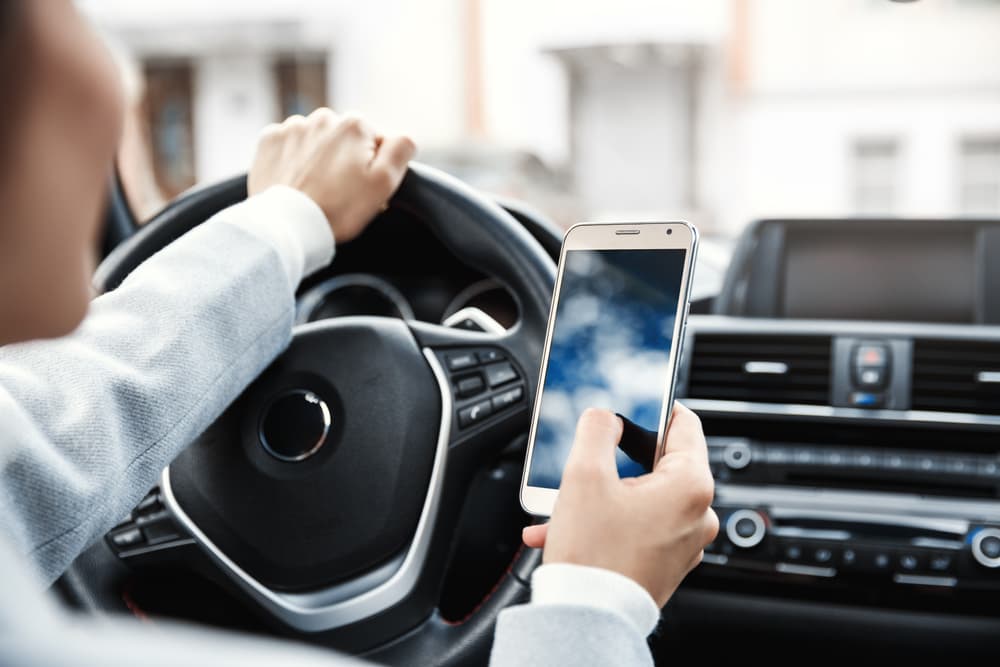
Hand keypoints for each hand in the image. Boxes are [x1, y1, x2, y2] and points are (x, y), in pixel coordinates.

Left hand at [248, 108, 415, 242]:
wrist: (288, 226)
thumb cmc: (338, 209)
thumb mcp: (384, 183)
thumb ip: (401, 151)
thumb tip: (404, 137)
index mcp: (356, 125)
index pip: (376, 142)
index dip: (372, 167)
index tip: (361, 188)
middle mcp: (324, 117)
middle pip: (345, 139)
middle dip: (345, 159)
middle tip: (339, 192)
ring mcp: (293, 127)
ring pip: (317, 140)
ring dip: (319, 158)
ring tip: (316, 188)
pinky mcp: (270, 140)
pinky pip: (289, 144)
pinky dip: (293, 159)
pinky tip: (296, 181)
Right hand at [523, 404, 717, 606]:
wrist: (587, 617)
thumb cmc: (593, 555)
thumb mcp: (584, 475)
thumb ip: (597, 430)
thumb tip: (605, 414)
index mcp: (691, 485)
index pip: (684, 423)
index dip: (655, 405)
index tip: (633, 400)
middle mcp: (697, 513)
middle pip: (660, 461)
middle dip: (617, 457)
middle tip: (588, 455)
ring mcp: (684, 541)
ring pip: (644, 495)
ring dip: (604, 491)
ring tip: (567, 498)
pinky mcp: (666, 561)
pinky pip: (639, 524)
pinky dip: (609, 517)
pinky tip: (571, 522)